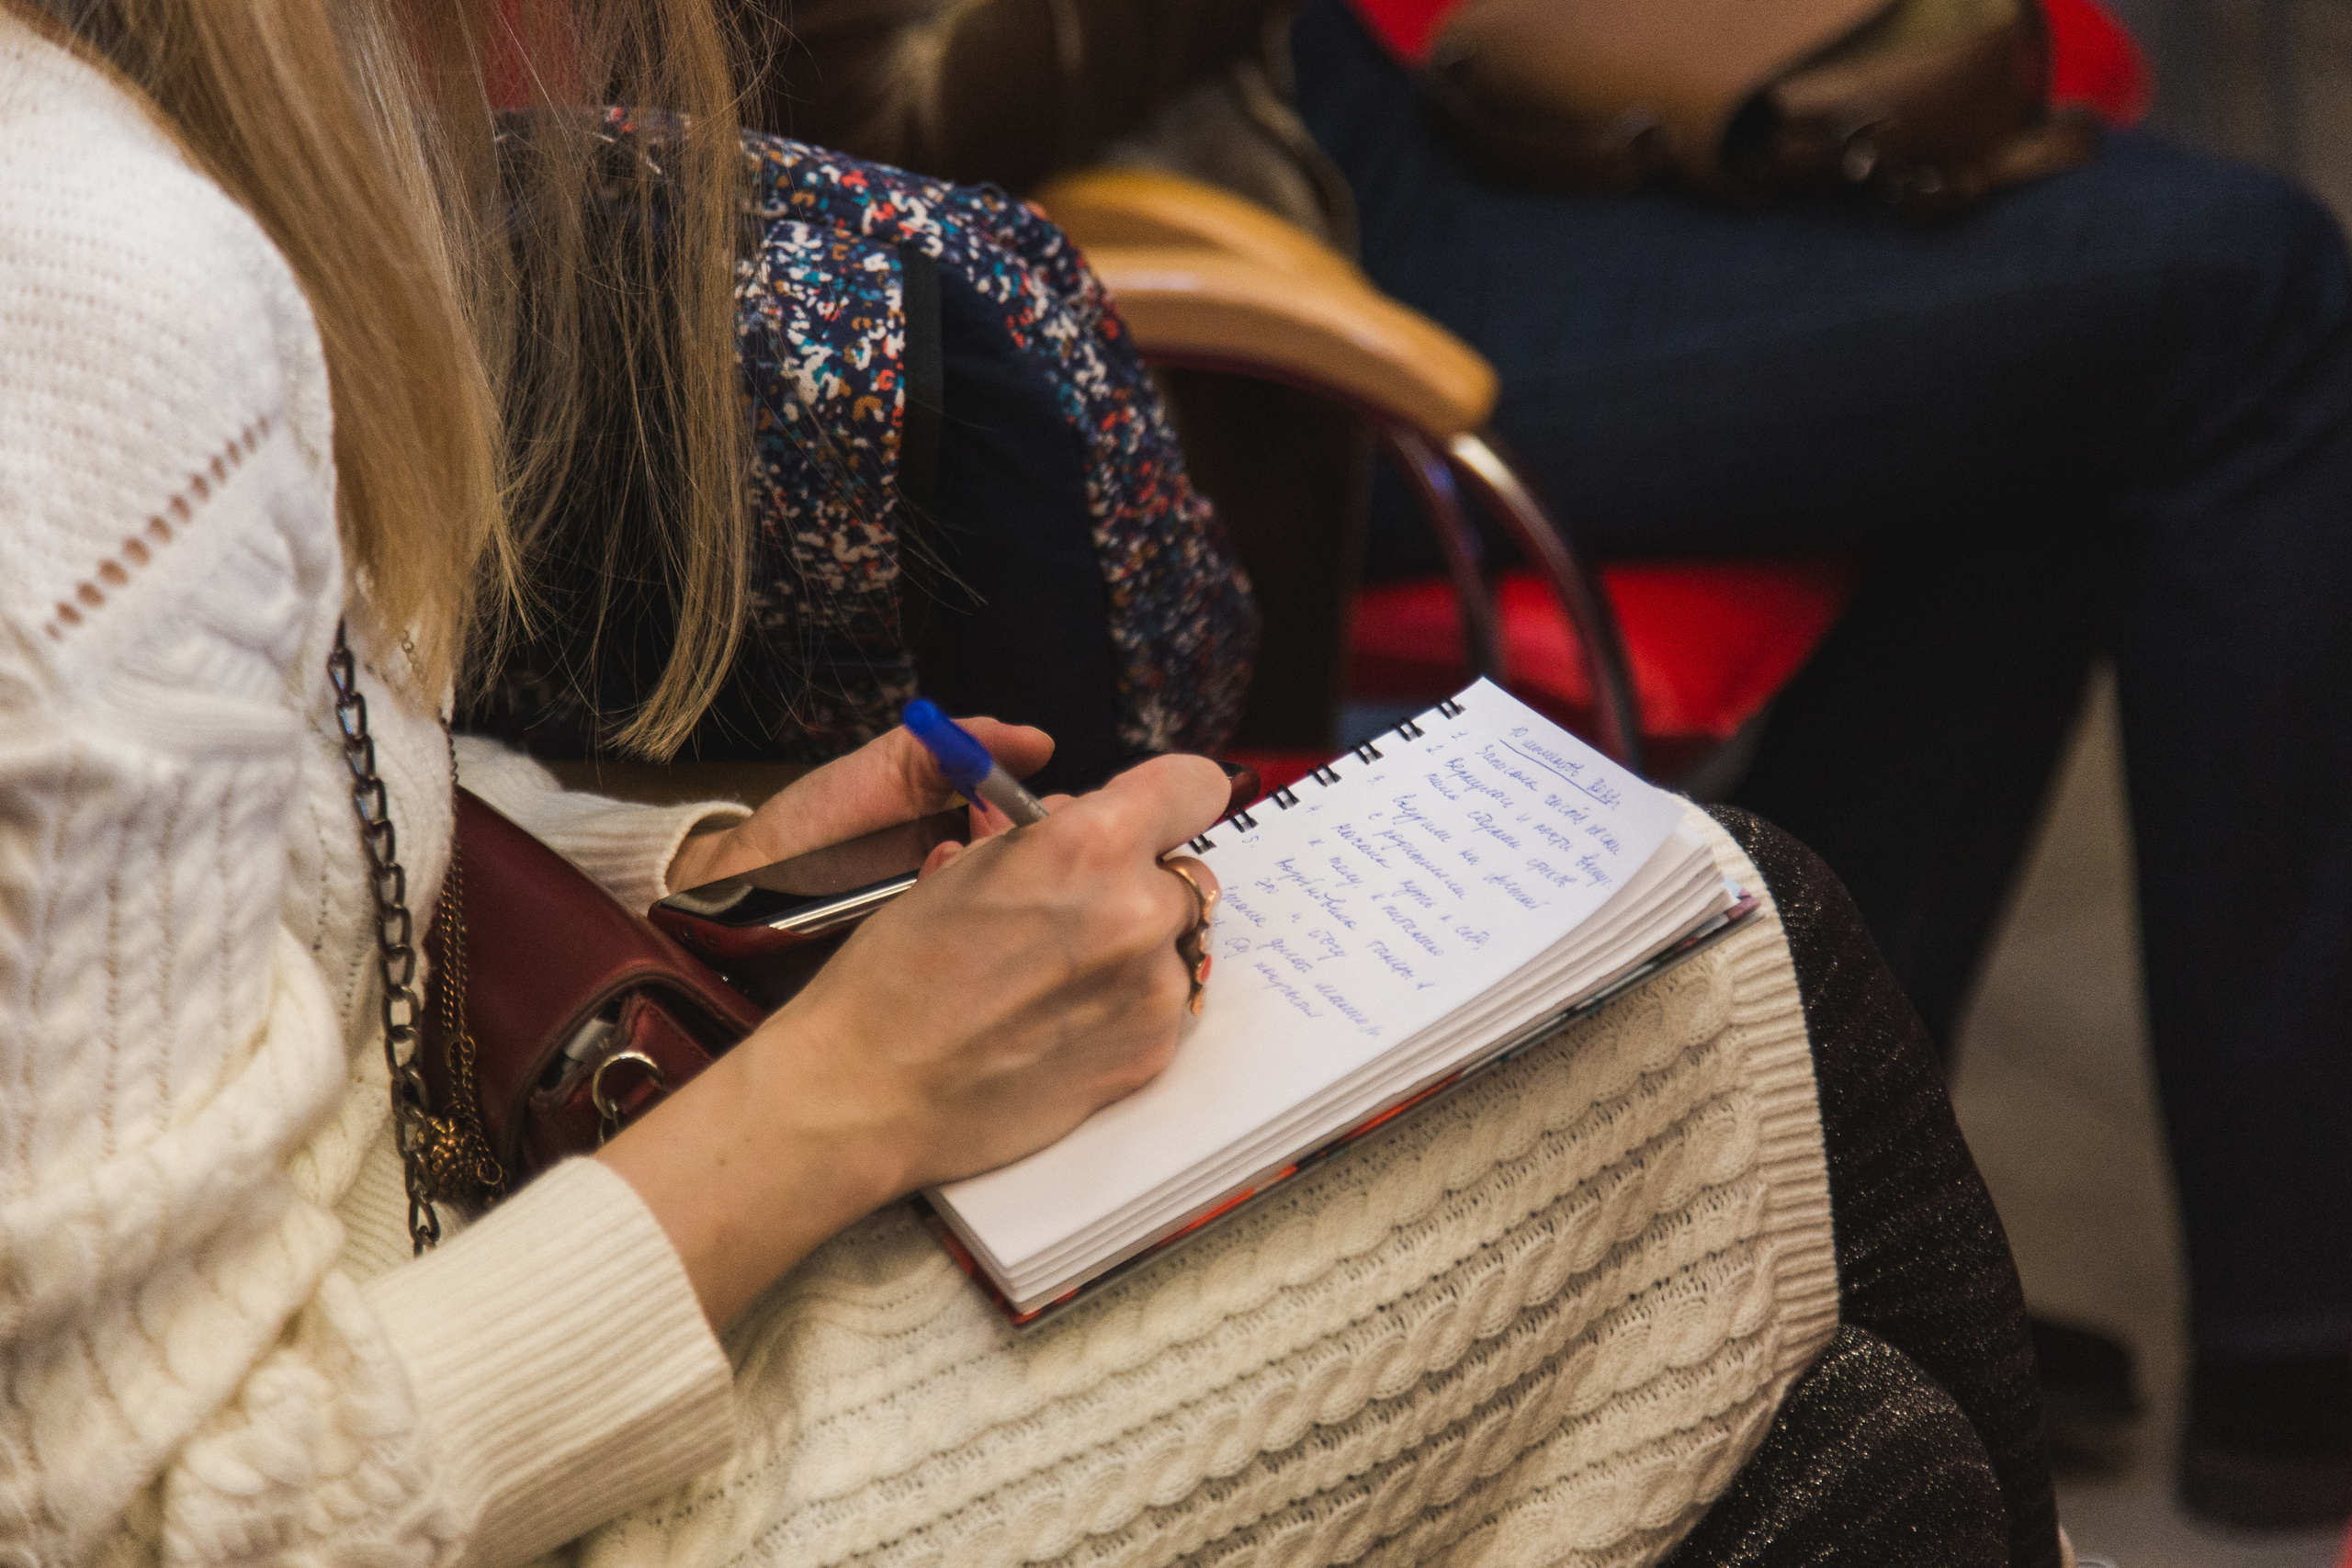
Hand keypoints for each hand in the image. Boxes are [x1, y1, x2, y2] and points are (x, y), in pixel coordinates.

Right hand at [601, 751, 1229, 1327]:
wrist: (871, 1087)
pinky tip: (1059, 1024)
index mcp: (1093, 844)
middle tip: (1074, 913)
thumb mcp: (968, 865)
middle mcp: (1140, 911)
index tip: (1151, 815)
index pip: (1195, 787)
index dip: (1170, 798)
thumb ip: (1050, 835)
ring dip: (1133, 949)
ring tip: (1053, 980)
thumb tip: (1087, 821)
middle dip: (1140, 883)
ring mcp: (1154, 989)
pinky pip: (1160, 1006)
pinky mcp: (1152, 1053)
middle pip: (1186, 873)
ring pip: (1175, 944)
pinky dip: (1124, 1007)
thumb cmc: (899, 971)